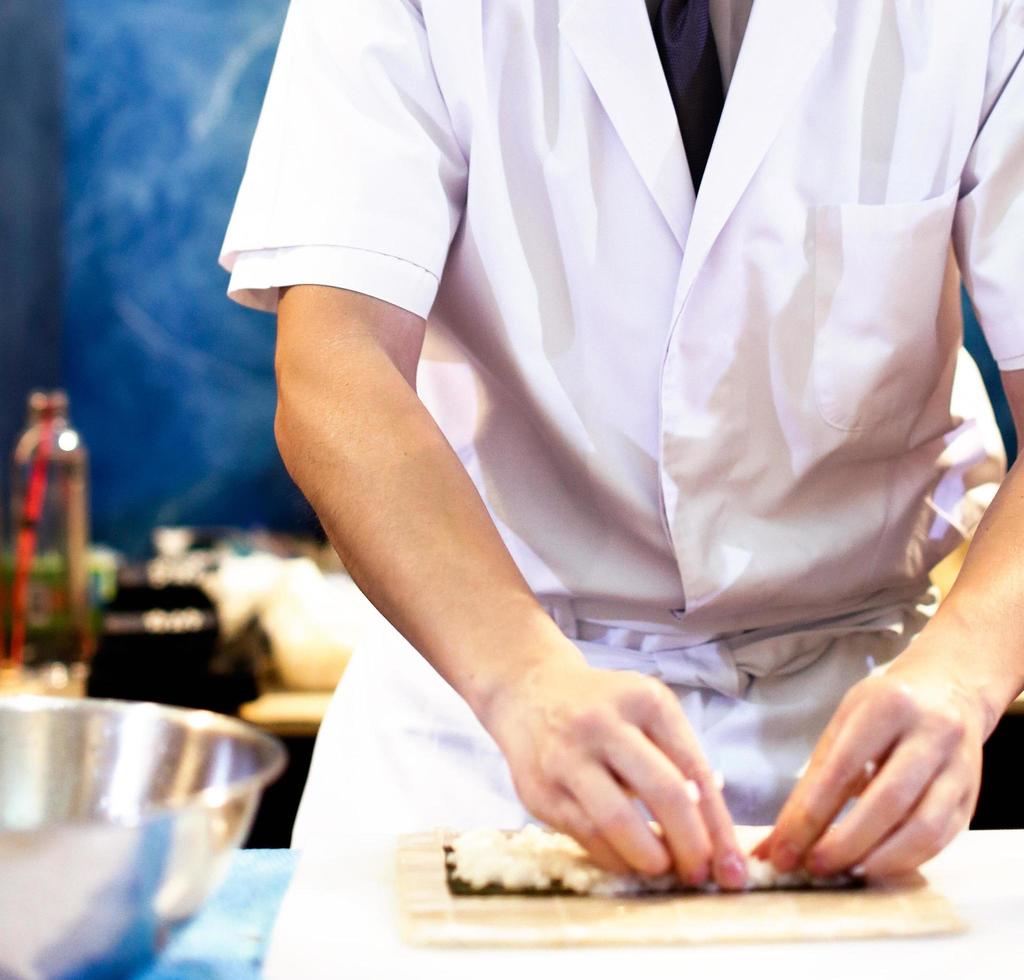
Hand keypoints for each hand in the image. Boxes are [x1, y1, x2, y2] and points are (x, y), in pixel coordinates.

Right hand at [481, 655, 747, 888]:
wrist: (529, 691)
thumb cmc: (603, 708)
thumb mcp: (646, 712)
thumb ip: (679, 760)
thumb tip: (713, 832)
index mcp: (643, 700)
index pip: (693, 768)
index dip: (718, 824)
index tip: (732, 866)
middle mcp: (603, 723)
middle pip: (665, 793)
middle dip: (692, 846)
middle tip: (700, 874)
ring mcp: (566, 757)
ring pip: (620, 823)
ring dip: (651, 859)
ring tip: (664, 869)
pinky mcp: (540, 790)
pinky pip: (586, 836)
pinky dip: (615, 858)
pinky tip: (629, 860)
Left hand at [757, 649, 985, 878]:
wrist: (948, 689)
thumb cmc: (883, 709)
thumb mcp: (845, 724)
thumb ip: (814, 780)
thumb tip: (780, 840)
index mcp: (889, 705)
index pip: (842, 769)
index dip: (809, 816)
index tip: (784, 851)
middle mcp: (932, 733)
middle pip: (887, 802)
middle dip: (845, 844)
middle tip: (813, 867)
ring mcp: (959, 767)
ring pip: (923, 828)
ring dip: (878, 860)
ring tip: (843, 872)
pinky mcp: (971, 797)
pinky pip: (941, 840)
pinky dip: (904, 860)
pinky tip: (875, 865)